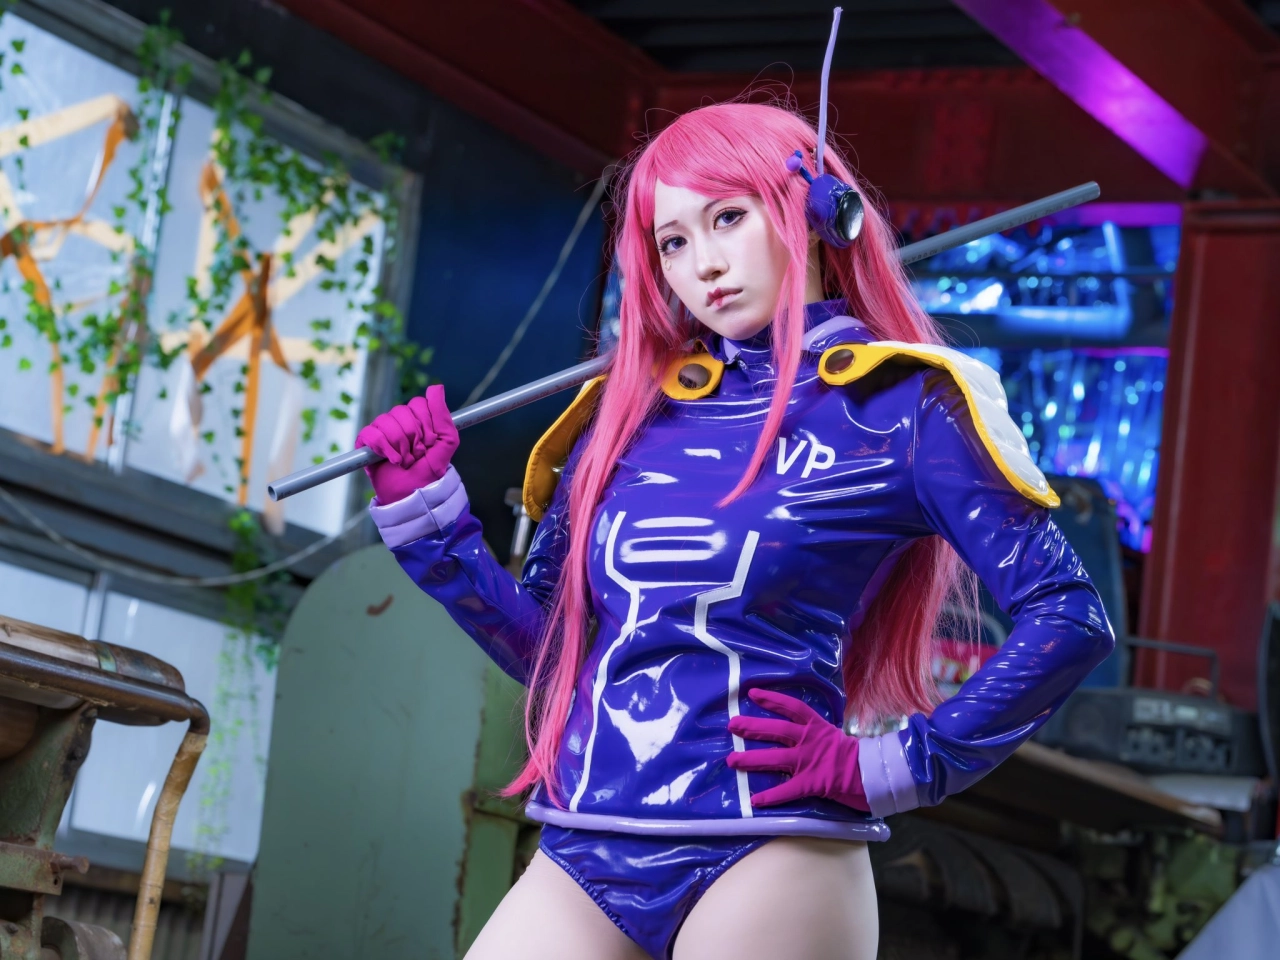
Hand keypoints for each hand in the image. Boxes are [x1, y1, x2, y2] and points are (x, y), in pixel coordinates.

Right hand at [355, 384, 458, 502]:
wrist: (413, 495)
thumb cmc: (430, 471)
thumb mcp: (447, 442)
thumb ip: (443, 415)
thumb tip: (436, 387)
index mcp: (418, 419)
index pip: (418, 403)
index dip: (426, 424)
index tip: (430, 442)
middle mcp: (399, 422)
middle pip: (402, 411)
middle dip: (413, 437)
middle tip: (417, 454)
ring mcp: (381, 431)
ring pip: (386, 421)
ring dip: (400, 446)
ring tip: (404, 460)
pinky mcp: (366, 443)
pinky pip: (370, 433)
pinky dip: (383, 447)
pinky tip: (391, 459)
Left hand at [726, 688, 868, 810]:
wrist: (873, 773)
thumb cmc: (856, 756)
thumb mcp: (834, 736)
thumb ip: (816, 735)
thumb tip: (800, 733)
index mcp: (817, 727)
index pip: (792, 707)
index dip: (772, 699)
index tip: (753, 693)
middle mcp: (809, 741)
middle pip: (776, 731)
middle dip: (752, 727)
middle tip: (732, 725)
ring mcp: (808, 762)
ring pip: (775, 758)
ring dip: (751, 759)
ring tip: (731, 760)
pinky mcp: (811, 783)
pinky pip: (787, 790)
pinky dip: (771, 796)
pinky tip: (755, 801)